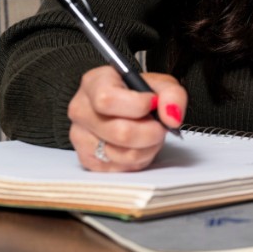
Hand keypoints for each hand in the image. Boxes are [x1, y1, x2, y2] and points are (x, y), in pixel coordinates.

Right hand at [67, 65, 186, 171]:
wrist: (125, 108)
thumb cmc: (138, 93)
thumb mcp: (160, 83)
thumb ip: (172, 94)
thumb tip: (171, 117)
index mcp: (94, 83)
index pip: (107, 99)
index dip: (137, 105)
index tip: (153, 103)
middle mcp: (81, 110)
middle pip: (120, 132)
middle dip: (151, 132)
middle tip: (160, 126)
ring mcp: (80, 137)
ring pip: (123, 154)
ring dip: (148, 147)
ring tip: (150, 135)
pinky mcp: (87, 160)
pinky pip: (121, 167)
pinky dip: (139, 159)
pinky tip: (139, 145)